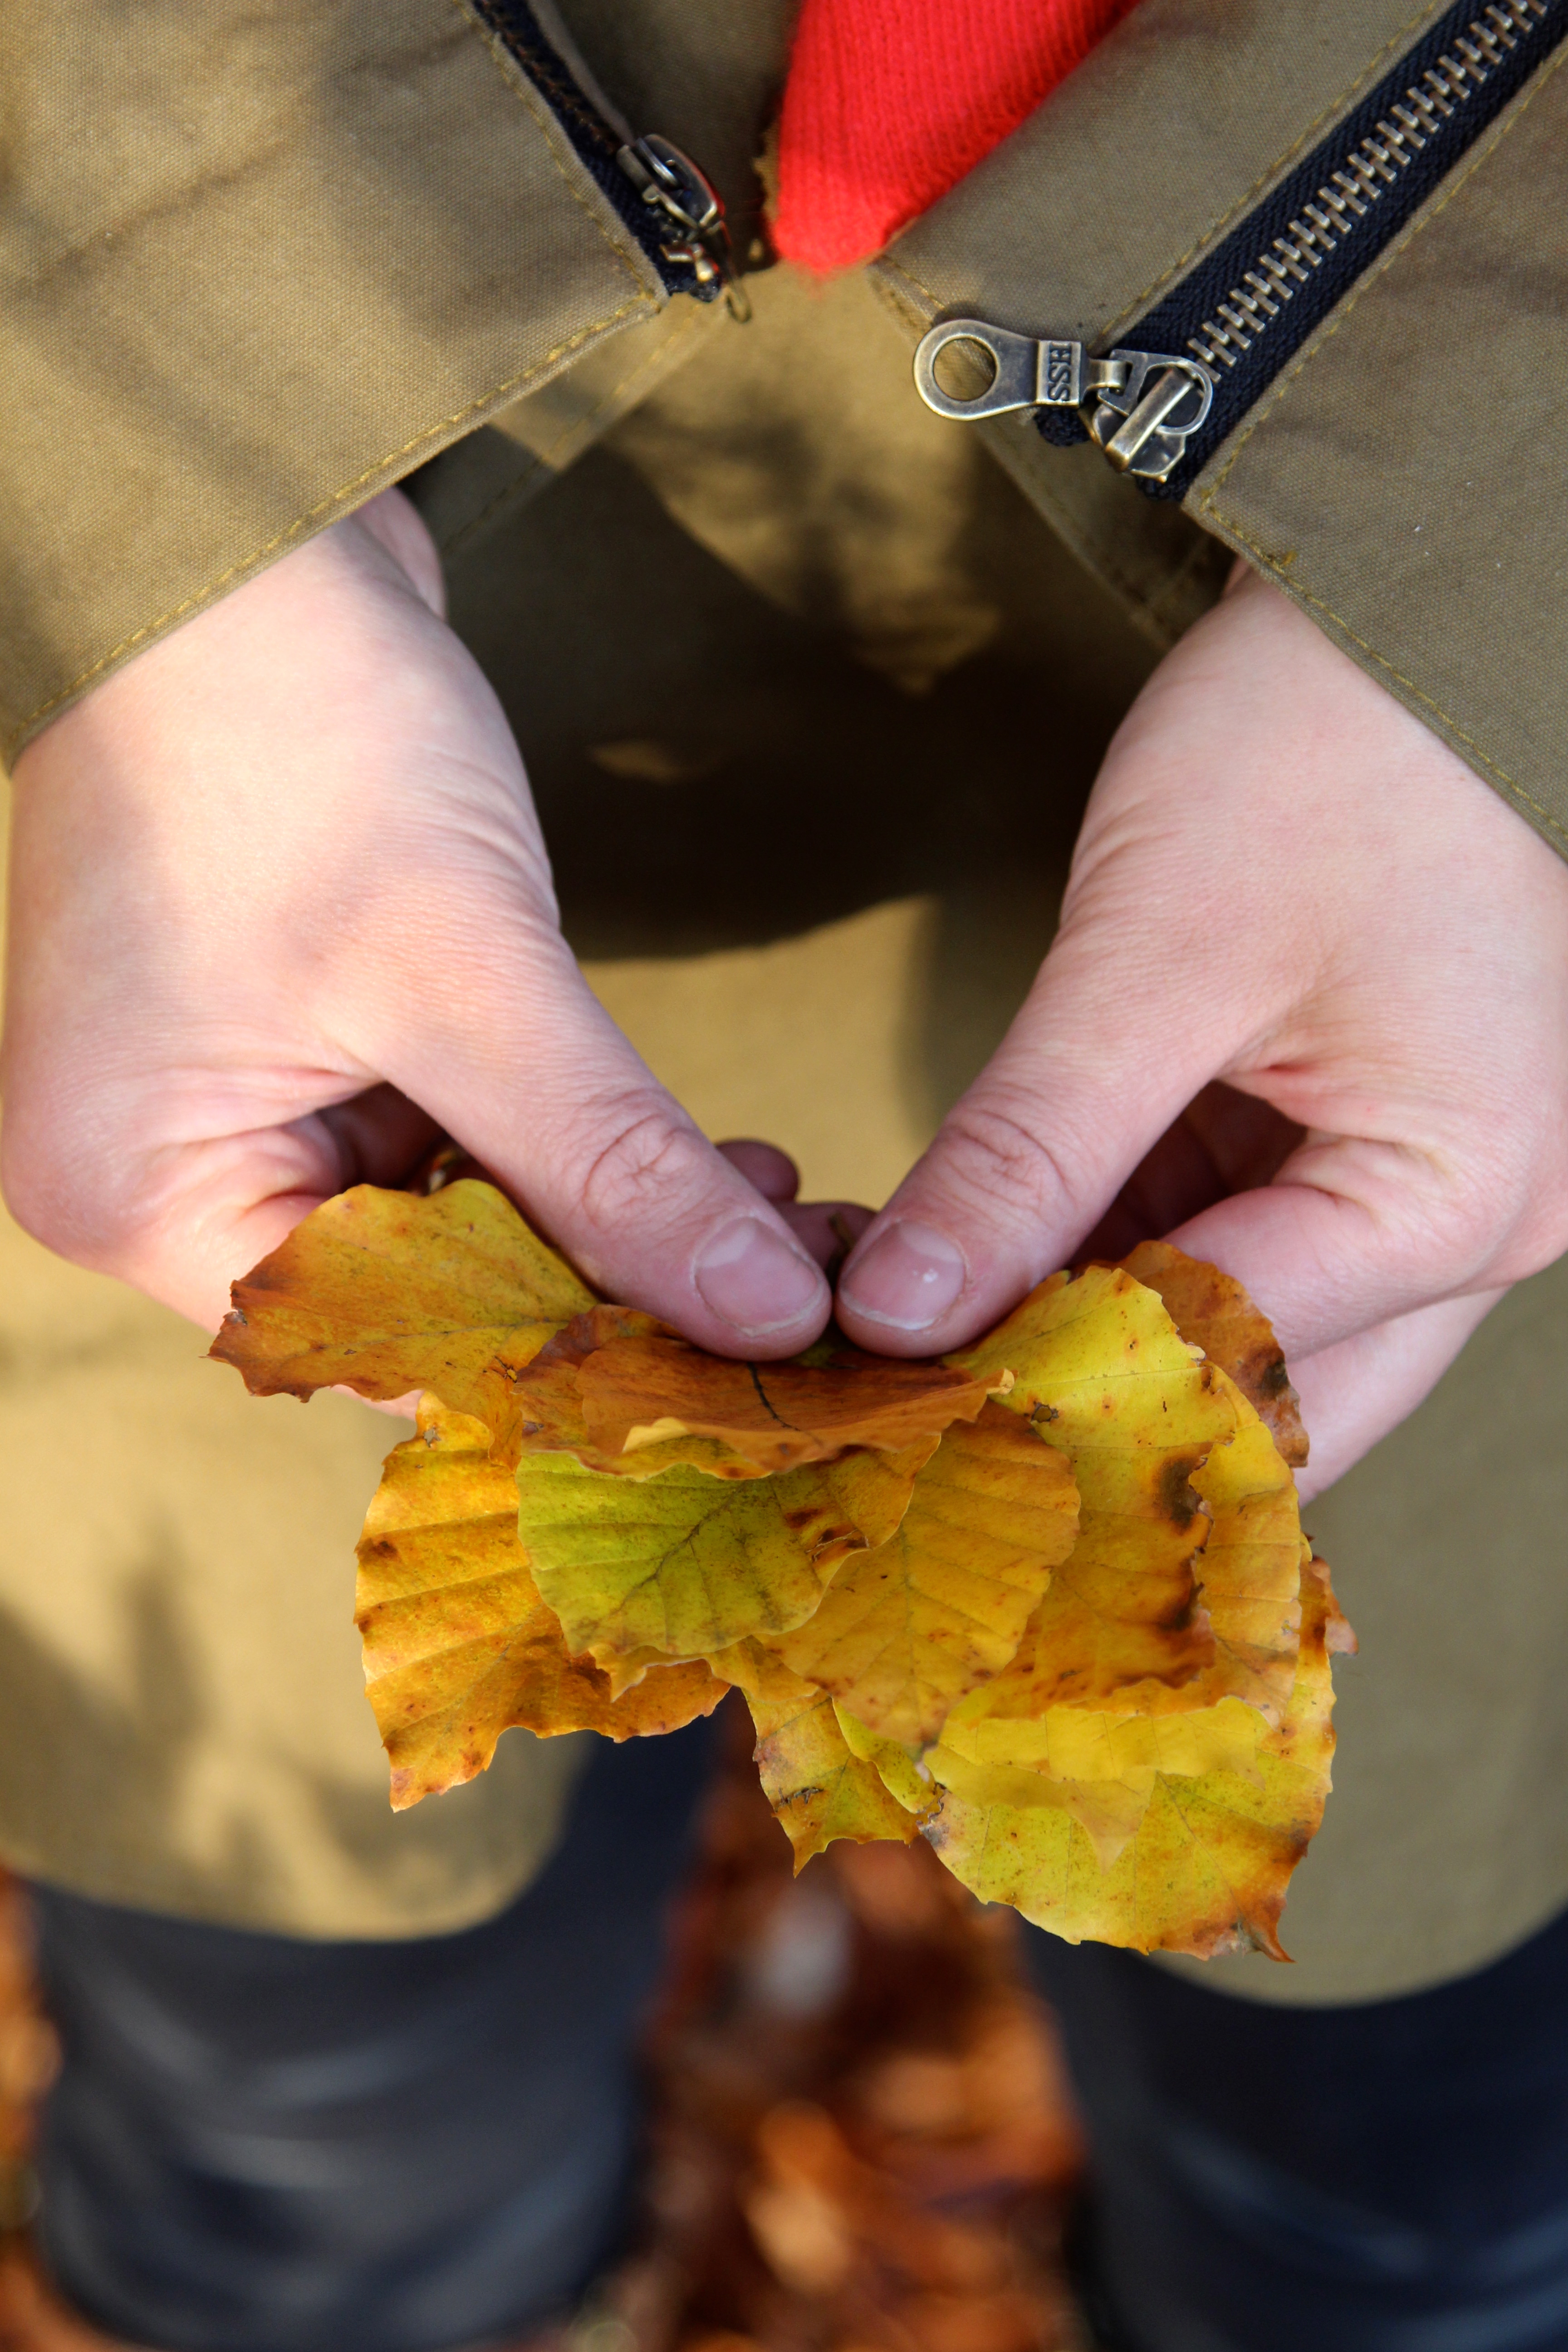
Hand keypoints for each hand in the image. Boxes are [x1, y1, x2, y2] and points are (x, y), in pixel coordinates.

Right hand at [1, 493, 846, 1354]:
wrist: (235, 526)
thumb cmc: (288, 731)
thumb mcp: (463, 968)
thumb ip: (609, 1161)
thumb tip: (760, 1316)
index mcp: (142, 1192)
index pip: (386, 1348)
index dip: (579, 1364)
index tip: (748, 1373)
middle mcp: (169, 1166)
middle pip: (432, 1289)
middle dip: (617, 1280)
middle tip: (797, 1282)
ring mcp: (240, 1095)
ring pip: (465, 1212)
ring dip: (618, 1210)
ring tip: (778, 1206)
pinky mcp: (311, 1028)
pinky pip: (458, 1129)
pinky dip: (576, 1142)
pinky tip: (707, 1155)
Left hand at [834, 566, 1567, 1496]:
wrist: (1401, 623)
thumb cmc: (1321, 752)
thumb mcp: (1153, 959)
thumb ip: (1028, 1154)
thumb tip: (897, 1314)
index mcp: (1454, 1199)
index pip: (1225, 1367)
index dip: (1043, 1404)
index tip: (883, 1419)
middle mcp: (1466, 1231)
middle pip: (1258, 1409)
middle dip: (1078, 1423)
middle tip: (899, 1428)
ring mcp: (1414, 1194)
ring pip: (1228, 1343)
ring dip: (1075, 1345)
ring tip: (907, 1346)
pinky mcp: (1350, 1150)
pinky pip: (1219, 1253)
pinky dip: (1100, 1269)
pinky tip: (974, 1266)